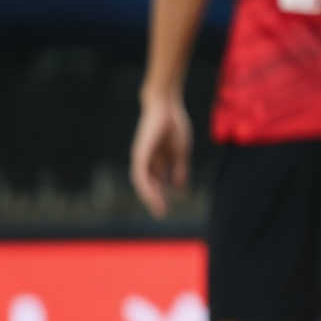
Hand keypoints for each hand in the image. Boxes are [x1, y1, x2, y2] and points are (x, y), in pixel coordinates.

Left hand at [130, 94, 191, 217]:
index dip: (164, 192)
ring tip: (159, 210)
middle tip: (161, 214)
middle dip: (155, 199)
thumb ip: (179, 168)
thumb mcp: (180, 151)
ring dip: (150, 197)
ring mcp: (141, 157)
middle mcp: (147, 159)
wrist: (166, 106)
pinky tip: (154, 196)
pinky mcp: (139, 155)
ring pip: (143, 183)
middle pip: (150, 183)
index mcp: (157, 158)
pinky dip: (147, 187)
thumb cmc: (174, 124)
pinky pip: (140, 175)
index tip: (170, 205)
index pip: (158, 180)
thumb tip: (179, 187)